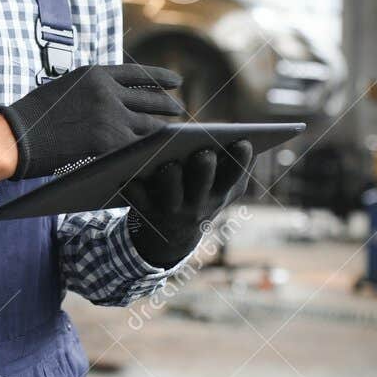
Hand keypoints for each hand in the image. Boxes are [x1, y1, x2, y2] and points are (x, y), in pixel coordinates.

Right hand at [0, 64, 183, 179]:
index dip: (161, 79)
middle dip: (168, 109)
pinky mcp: (108, 141)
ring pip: (151, 126)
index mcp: (96, 74)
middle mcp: (107, 90)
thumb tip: (117, 99)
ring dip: (165, 135)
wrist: (15, 136)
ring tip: (177, 139)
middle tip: (181, 114)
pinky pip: (140, 147)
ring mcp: (110, 115)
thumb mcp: (66, 88)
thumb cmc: (33, 117)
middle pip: (150, 100)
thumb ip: (93, 90)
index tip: (177, 83)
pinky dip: (152, 153)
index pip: (139, 74)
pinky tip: (161, 158)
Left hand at [123, 142, 252, 267]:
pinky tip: (129, 178)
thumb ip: (235, 168)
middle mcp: (198, 204)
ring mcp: (171, 209)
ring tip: (169, 164)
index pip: (234, 176)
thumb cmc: (201, 198)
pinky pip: (137, 200)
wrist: (170, 237)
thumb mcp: (223, 189)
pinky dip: (134, 189)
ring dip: (170, 179)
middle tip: (204, 153)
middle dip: (204, 169)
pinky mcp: (145, 211)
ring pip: (171, 194)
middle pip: (202, 184)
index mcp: (219, 192)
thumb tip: (246, 140)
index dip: (239, 161)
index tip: (242, 142)